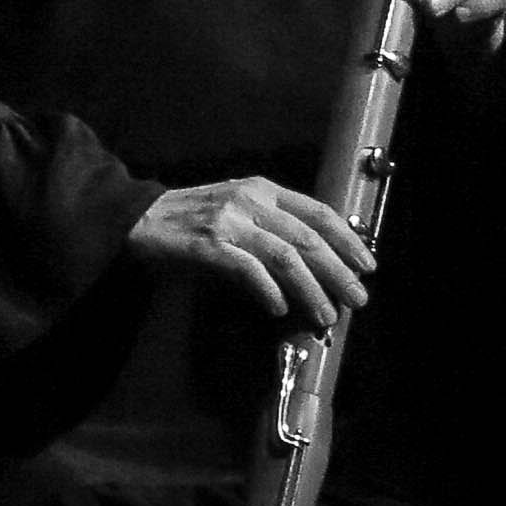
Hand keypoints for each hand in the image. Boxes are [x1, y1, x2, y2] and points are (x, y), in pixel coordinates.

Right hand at [125, 175, 372, 331]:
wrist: (139, 217)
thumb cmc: (193, 219)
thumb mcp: (239, 210)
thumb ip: (274, 228)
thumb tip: (317, 265)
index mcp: (263, 190)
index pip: (318, 212)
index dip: (347, 239)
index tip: (367, 265)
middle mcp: (251, 200)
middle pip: (308, 238)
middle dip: (338, 272)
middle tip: (357, 299)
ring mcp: (230, 221)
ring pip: (285, 257)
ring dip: (311, 290)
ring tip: (324, 315)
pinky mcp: (209, 244)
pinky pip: (249, 270)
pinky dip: (269, 291)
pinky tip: (279, 308)